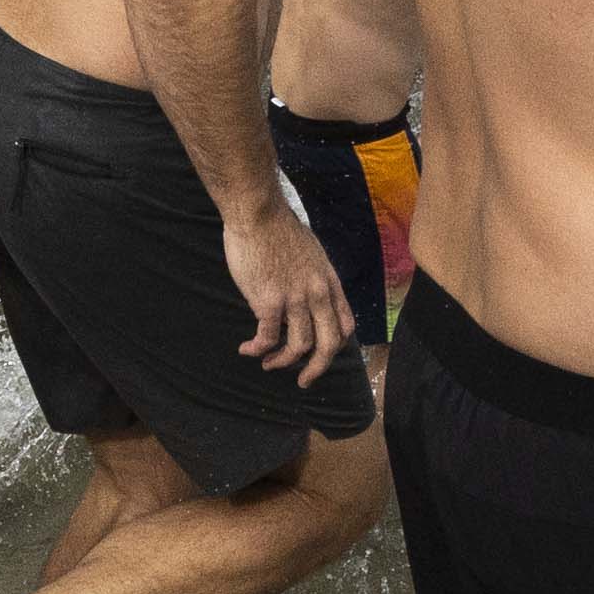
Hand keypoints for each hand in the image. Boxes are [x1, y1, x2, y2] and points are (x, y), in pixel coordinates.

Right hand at [224, 202, 350, 384]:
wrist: (258, 213)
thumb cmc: (278, 228)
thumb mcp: (310, 253)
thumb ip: (312, 277)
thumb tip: (303, 294)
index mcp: (329, 282)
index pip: (345, 324)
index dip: (335, 345)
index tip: (320, 353)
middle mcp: (317, 294)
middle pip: (328, 344)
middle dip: (317, 369)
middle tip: (304, 381)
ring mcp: (295, 299)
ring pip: (298, 346)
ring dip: (282, 362)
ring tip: (268, 364)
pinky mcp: (269, 301)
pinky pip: (268, 337)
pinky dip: (257, 349)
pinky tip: (247, 349)